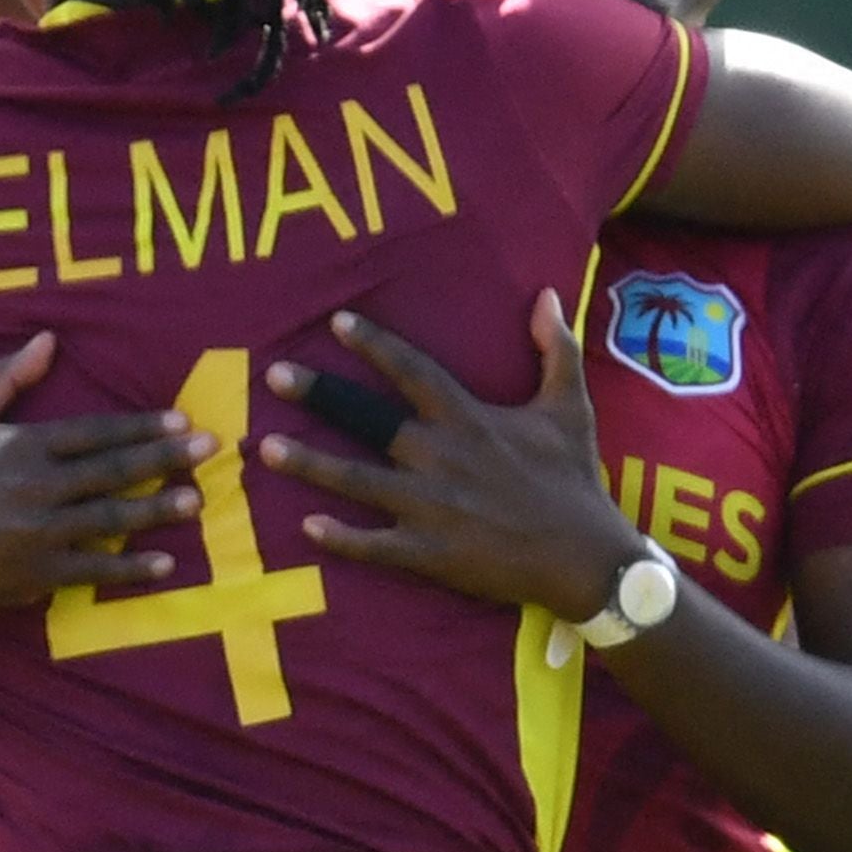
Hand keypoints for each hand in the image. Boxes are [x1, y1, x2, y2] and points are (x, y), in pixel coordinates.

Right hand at [0, 335, 204, 624]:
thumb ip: (5, 377)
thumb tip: (48, 338)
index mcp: (21, 446)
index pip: (94, 433)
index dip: (141, 426)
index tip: (181, 420)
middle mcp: (35, 486)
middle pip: (113, 470)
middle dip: (165, 458)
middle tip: (210, 448)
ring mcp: (37, 532)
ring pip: (111, 517)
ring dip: (157, 509)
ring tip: (197, 500)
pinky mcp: (35, 573)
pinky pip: (93, 568)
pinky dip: (131, 568)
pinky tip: (166, 563)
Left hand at [258, 298, 648, 625]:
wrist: (586, 558)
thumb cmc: (575, 479)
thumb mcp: (570, 406)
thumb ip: (556, 348)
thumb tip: (546, 294)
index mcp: (469, 419)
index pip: (412, 371)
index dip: (374, 345)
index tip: (336, 323)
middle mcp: (441, 458)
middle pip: (368, 419)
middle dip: (320, 395)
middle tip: (273, 375)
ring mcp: (430, 508)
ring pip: (357, 482)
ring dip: (309, 464)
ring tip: (265, 448)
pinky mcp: (429, 553)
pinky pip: (374, 546)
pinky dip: (340, 537)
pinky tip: (306, 526)